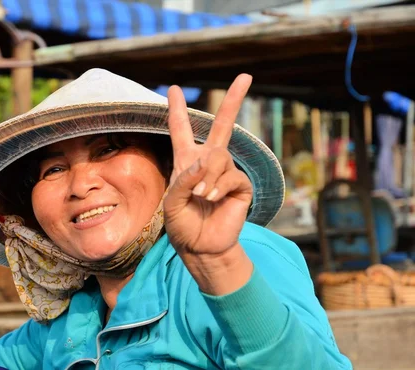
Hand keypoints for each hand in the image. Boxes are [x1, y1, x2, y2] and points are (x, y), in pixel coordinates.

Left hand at [163, 75, 253, 293]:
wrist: (200, 246)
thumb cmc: (182, 224)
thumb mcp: (172, 201)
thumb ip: (184, 179)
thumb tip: (205, 162)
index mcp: (186, 160)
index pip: (181, 129)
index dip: (176, 110)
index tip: (173, 89)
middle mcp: (208, 161)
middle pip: (222, 125)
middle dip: (233, 100)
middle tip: (246, 76)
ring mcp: (226, 172)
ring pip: (219, 157)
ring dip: (207, 177)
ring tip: (201, 195)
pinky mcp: (240, 185)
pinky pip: (231, 175)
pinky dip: (219, 187)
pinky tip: (213, 198)